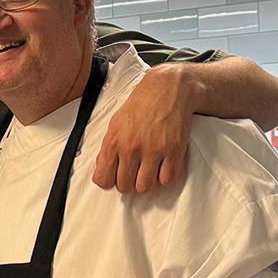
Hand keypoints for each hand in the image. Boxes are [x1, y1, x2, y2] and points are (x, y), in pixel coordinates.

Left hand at [92, 64, 198, 193]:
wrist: (167, 90)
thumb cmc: (140, 107)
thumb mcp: (115, 124)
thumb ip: (107, 148)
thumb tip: (103, 169)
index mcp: (113, 142)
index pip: (103, 179)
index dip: (109, 182)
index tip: (115, 177)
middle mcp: (131, 148)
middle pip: (125, 187)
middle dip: (128, 184)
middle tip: (134, 174)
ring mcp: (153, 150)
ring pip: (145, 187)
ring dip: (146, 183)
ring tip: (148, 172)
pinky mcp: (174, 151)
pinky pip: (167, 180)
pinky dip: (165, 178)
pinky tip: (163, 168)